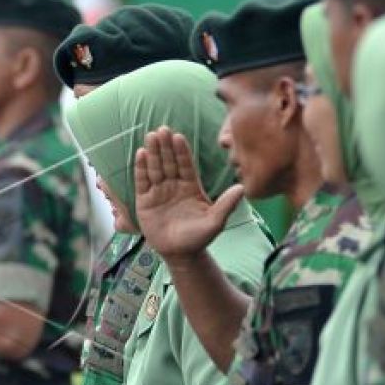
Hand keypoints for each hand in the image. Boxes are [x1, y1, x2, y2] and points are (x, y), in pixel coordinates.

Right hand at [133, 127, 243, 259]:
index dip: (182, 151)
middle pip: (169, 162)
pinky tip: (141, 153)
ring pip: (155, 168)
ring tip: (151, 136)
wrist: (180, 254)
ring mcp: (159, 192)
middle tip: (162, 129)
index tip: (178, 136)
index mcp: (191, 187)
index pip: (186, 165)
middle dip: (165, 146)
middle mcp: (174, 185)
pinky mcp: (145, 201)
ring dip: (153, 152)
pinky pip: (142, 181)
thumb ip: (227, 204)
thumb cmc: (199, 237)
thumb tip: (242, 188)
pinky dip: (141, 168)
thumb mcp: (216, 221)